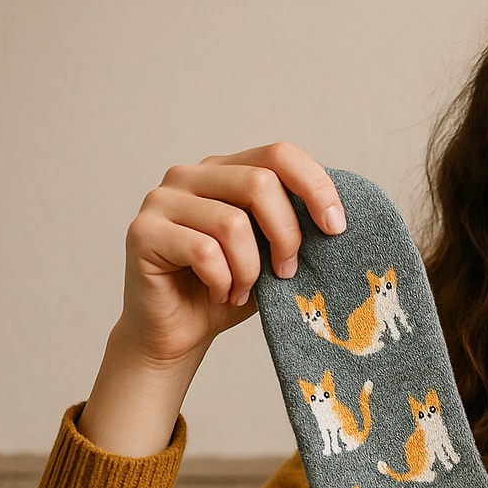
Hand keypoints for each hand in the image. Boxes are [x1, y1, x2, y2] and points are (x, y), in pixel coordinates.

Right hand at [80, 143, 344, 456]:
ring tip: (244, 290)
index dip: (315, 186)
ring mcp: (162, 199)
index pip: (279, 154)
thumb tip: (344, 219)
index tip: (337, 228)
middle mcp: (191, 175)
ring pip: (232, 223)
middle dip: (287, 235)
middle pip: (260, 183)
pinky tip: (220, 295)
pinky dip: (224, 282)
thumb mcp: (276, 255)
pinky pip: (204, 252)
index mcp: (227, 170)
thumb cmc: (233, 290)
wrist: (179, 332)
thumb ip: (298, 227)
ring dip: (251, 269)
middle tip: (287, 272)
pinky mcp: (143, 231)